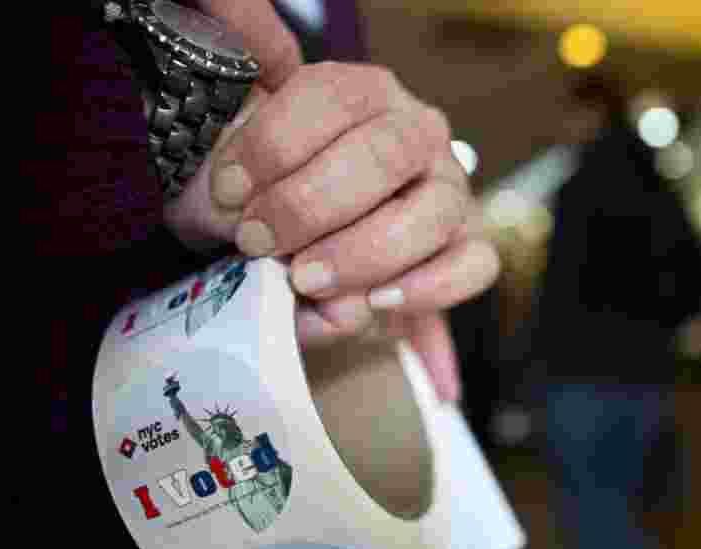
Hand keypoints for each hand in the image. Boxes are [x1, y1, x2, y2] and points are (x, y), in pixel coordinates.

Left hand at [164, 1, 499, 402]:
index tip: (227, 194)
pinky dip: (427, 288)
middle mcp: (419, 133)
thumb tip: (276, 259)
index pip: (329, 99)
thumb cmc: (273, 206)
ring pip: (431, 214)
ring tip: (306, 280)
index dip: (271, 147)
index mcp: (364, 94)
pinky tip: (376, 302)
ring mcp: (452, 191)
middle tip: (256, 242)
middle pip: (382, 156)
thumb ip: (247, 197)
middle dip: (309, 205)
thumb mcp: (243, 181)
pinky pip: (473, 266)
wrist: (311, 256)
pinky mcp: (471, 247)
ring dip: (361, 252)